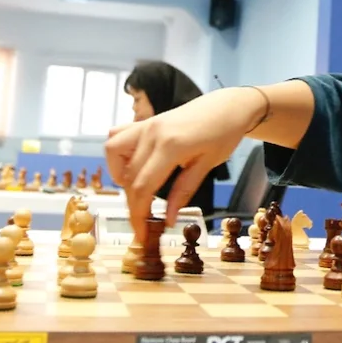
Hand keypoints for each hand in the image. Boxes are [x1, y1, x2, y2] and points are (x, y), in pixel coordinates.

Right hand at [105, 87, 263, 233]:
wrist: (228, 106)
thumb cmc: (223, 134)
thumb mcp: (207, 165)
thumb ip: (184, 191)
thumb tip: (168, 220)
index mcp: (170, 146)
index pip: (143, 187)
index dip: (138, 215)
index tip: (142, 236)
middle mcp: (151, 133)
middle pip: (129, 177)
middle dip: (133, 204)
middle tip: (144, 223)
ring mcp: (145, 124)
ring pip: (113, 152)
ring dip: (120, 175)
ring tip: (138, 189)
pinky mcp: (144, 122)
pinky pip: (117, 136)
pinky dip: (118, 154)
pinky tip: (133, 166)